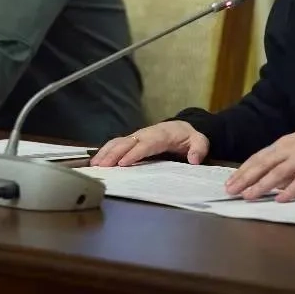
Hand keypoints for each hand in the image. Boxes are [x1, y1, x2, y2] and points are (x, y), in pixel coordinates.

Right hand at [89, 121, 208, 166]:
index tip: (123, 163)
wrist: (183, 128)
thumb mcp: (200, 142)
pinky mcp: (132, 140)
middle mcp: (146, 134)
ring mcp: (138, 136)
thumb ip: (198, 149)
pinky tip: (97, 161)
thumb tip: (193, 159)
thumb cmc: (189, 137)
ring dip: (106, 152)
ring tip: (95, 165)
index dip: (134, 153)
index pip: (146, 144)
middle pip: (128, 142)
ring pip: (119, 141)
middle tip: (102, 166)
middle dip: (114, 154)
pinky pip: (117, 143)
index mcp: (162, 135)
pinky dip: (105, 150)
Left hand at [224, 117, 294, 201]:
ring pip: (278, 173)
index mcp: (283, 144)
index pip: (258, 158)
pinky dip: (290, 190)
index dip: (243, 170)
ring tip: (249, 196)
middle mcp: (289, 150)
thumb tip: (273, 181)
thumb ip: (285, 162)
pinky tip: (281, 199)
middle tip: (230, 190)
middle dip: (245, 178)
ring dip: (262, 184)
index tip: (230, 181)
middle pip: (263, 164)